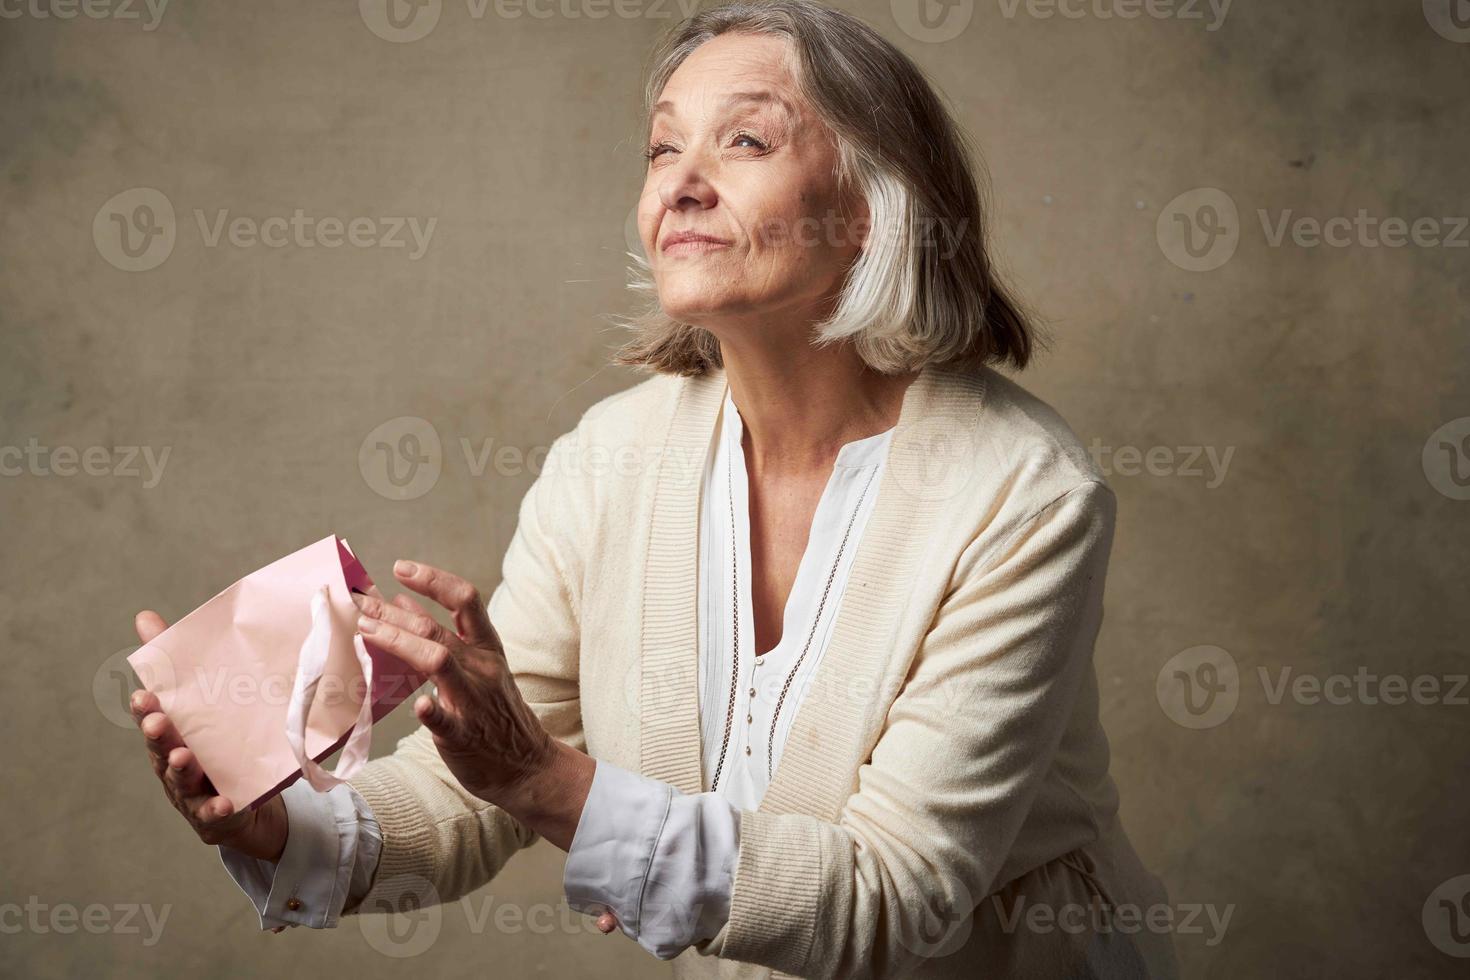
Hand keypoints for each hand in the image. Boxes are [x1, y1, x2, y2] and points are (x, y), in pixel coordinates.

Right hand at [130, 611, 288, 862]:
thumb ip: (175, 662)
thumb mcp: (203, 705)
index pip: (156, 717)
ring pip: (183, 781)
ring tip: (185, 759)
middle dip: (159, 736)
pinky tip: (223, 804)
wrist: (247, 803)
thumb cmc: (216, 746)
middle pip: (162, 749)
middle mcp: (177, 762)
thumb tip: (143, 617)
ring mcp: (193, 792)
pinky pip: (214, 814)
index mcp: (175, 734)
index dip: (148, 708)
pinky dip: (216, 809)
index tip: (144, 696)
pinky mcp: (215, 816)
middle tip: (158, 723)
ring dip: (182, 770)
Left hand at [353, 560, 596, 851]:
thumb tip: (401, 598)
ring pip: (437, 661)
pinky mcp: (464, 733)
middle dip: (392, 612)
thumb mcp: (477, 665)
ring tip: (366, 631)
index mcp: (486, 647)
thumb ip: (442, 634)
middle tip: (359, 603)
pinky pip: (446, 719)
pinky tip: (419, 705)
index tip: (400, 567)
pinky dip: (432, 710)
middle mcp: (482, 666)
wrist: (526, 765)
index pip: (464, 599)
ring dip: (399, 642)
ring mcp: (474, 699)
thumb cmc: (493, 712)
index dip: (433, 579)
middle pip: (435, 628)